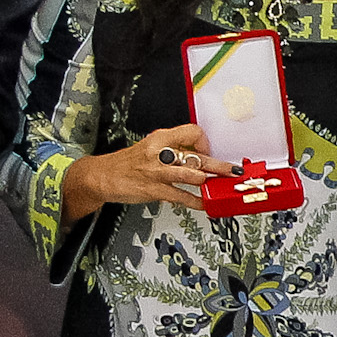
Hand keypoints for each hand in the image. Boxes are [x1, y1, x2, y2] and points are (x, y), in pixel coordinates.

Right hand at [61, 123, 230, 219]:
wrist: (101, 176)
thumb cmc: (128, 163)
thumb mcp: (151, 148)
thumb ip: (173, 151)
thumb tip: (199, 157)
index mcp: (160, 138)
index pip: (192, 132)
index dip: (204, 142)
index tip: (208, 151)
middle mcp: (160, 152)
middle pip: (197, 156)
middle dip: (220, 165)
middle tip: (235, 171)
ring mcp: (157, 172)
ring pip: (191, 175)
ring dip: (209, 182)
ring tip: (221, 187)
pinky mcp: (154, 190)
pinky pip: (181, 196)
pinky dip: (196, 202)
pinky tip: (205, 205)